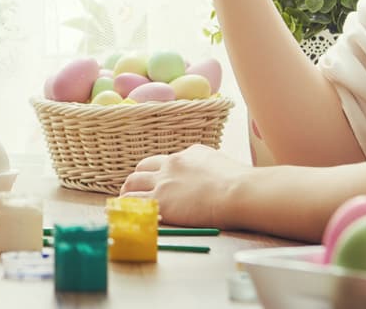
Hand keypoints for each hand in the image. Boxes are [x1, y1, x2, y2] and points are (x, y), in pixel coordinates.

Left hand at [120, 145, 249, 228]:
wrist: (238, 192)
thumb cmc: (241, 184)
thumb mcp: (222, 165)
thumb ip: (209, 169)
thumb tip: (211, 178)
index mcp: (189, 154)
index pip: (167, 160)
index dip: (160, 171)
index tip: (160, 180)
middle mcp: (171, 164)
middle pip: (144, 167)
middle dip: (139, 177)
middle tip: (136, 188)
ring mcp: (163, 182)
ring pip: (133, 182)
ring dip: (128, 189)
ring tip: (125, 198)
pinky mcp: (160, 201)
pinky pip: (133, 201)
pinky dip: (125, 205)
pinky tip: (124, 211)